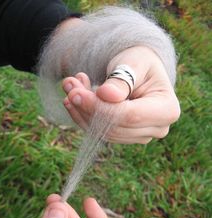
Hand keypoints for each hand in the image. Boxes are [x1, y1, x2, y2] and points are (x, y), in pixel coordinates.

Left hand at [62, 46, 180, 143]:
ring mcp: (141, 136)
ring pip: (104, 133)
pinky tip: (73, 100)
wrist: (138, 70)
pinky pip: (100, 133)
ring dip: (81, 111)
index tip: (76, 94)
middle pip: (116, 127)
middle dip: (87, 108)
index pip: (130, 116)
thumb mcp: (132, 62)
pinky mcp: (125, 137)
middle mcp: (158, 128)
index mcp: (167, 109)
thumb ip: (122, 79)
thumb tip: (106, 95)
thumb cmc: (139, 62)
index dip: (100, 108)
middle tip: (68, 85)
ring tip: (70, 87)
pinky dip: (83, 117)